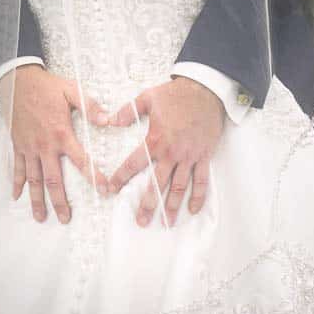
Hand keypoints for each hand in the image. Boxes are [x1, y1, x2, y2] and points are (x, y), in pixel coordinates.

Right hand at [0, 65, 109, 223]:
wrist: (18, 80)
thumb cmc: (47, 86)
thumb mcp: (71, 90)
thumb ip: (90, 106)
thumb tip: (108, 120)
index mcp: (61, 133)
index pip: (81, 160)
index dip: (94, 176)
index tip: (104, 191)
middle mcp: (45, 145)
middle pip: (53, 179)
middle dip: (60, 201)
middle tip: (66, 219)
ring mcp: (29, 147)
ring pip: (34, 179)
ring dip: (37, 200)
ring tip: (41, 218)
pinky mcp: (18, 145)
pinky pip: (17, 167)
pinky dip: (16, 183)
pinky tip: (16, 196)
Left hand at [107, 77, 224, 227]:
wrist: (204, 90)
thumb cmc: (175, 94)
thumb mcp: (147, 97)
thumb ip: (128, 111)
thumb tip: (109, 120)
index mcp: (156, 140)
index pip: (134, 163)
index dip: (121, 177)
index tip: (112, 189)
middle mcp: (172, 152)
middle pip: (157, 183)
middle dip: (148, 204)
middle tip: (141, 221)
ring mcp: (189, 156)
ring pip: (179, 187)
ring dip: (173, 206)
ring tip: (166, 222)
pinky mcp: (203, 156)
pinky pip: (201, 180)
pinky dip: (198, 196)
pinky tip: (193, 209)